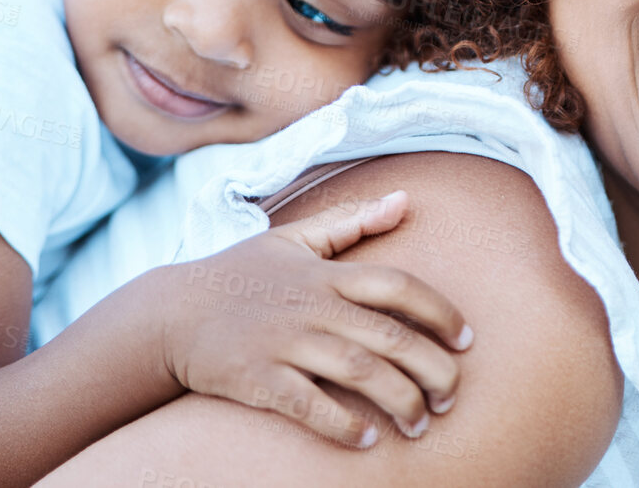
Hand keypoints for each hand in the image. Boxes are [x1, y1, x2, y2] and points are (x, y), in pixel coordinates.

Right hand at [157, 190, 473, 447]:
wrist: (171, 313)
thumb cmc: (241, 274)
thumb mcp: (294, 239)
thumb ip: (351, 221)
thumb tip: (405, 199)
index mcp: (325, 273)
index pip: (398, 285)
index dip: (440, 311)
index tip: (466, 341)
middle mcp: (311, 305)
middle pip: (389, 336)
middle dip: (432, 370)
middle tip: (452, 397)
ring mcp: (284, 342)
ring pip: (359, 372)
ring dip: (399, 402)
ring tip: (420, 425)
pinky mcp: (257, 378)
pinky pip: (308, 404)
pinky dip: (342, 424)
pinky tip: (367, 440)